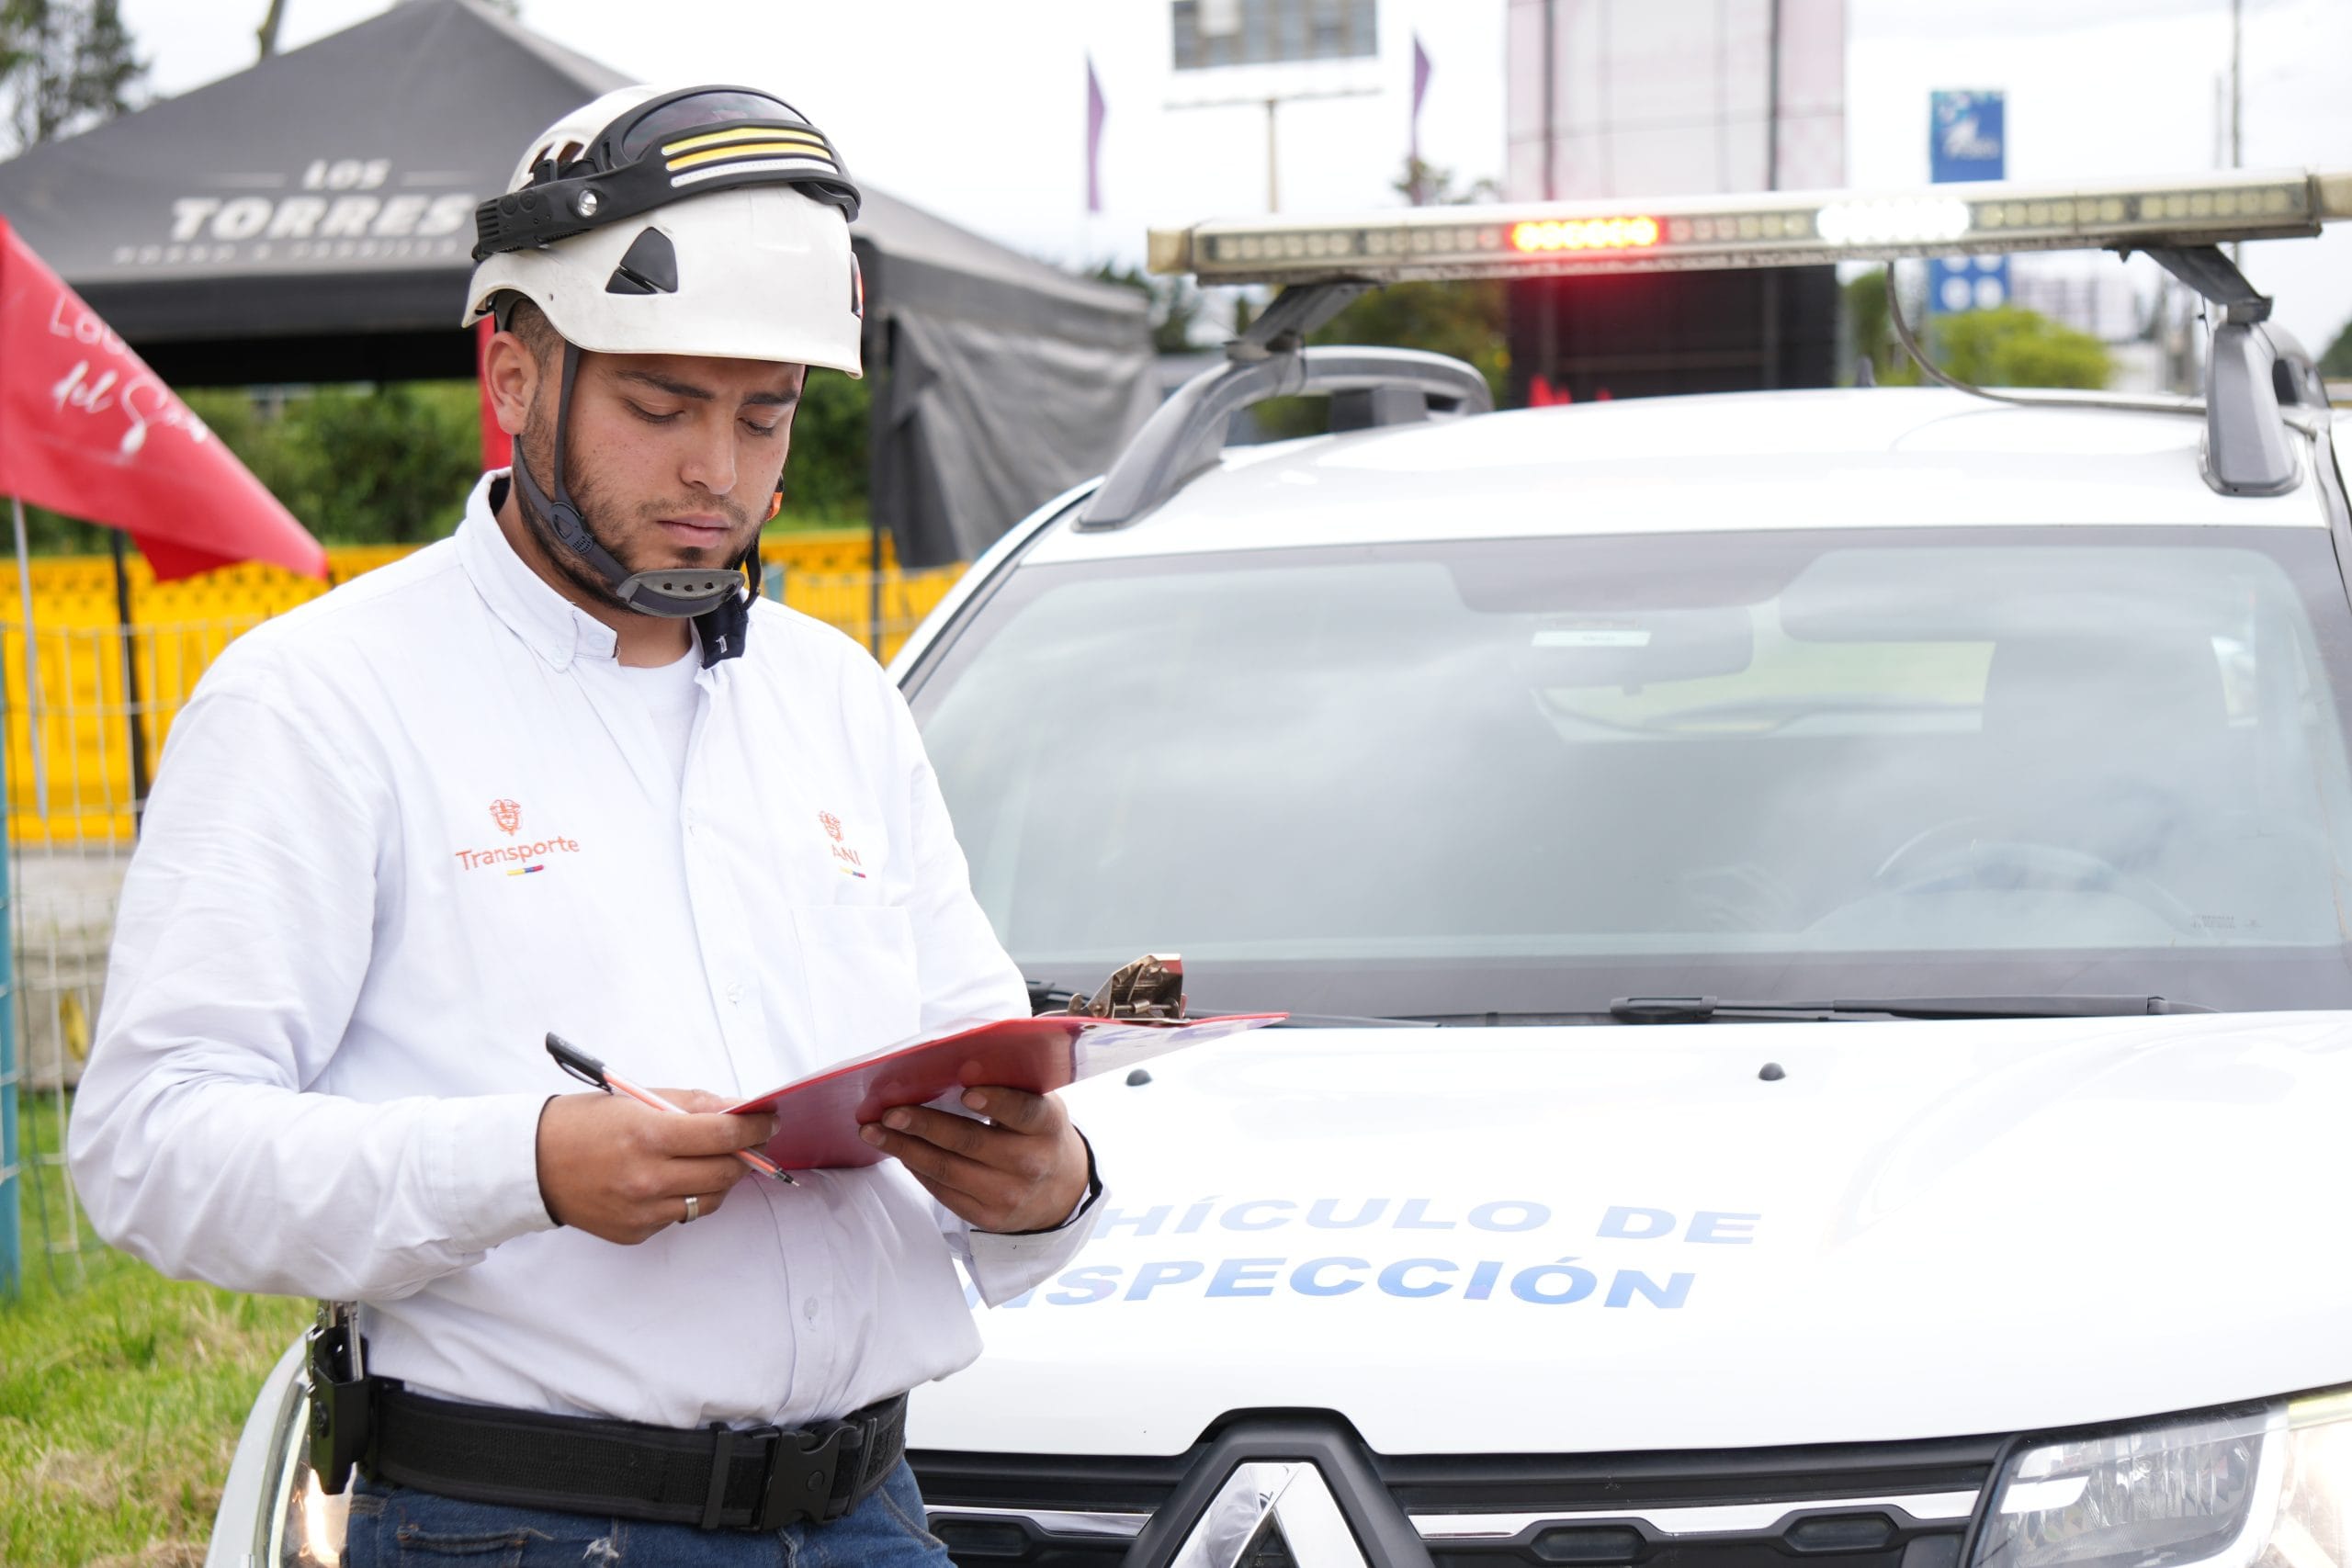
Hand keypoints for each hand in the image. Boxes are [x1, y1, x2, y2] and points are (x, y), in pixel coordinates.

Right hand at [535, 1089, 776, 1244]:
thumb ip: (690, 1105)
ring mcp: (642, 1212)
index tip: (769, 1121)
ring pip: (709, 1200)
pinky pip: (679, 1217)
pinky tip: (666, 1181)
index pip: (724, 1135)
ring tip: (704, 1161)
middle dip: (743, 1155)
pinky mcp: (635, 1233)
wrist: (531, 1163)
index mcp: (648, 1136)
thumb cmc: (584, 1124)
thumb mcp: (636, 1099)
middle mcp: (647, 1178)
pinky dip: (683, 1198)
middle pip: (725, 1172)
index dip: (756, 1128)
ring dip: (718, 1180)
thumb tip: (736, 1110)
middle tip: (746, 1141)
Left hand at [858, 1065, 1090, 1233]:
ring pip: (947, 1170)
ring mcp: (1008, 1194)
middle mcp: (1030, 1163)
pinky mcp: (987, 1217)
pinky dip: (916, 1168)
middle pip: (970, 1142)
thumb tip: (959, 1064)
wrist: (1059, 1191)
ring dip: (905, 1148)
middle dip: (924, 1125)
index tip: (965, 1090)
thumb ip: (1008, 1085)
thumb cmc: (1037, 1133)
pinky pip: (942, 1191)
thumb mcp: (1039, 1103)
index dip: (995, 1101)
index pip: (1023, 1111)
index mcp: (1047, 1125)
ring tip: (874, 1132)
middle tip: (889, 1112)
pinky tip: (899, 1150)